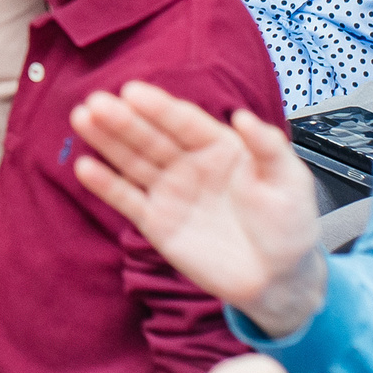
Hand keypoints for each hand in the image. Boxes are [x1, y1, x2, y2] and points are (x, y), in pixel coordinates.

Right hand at [69, 81, 325, 334]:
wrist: (279, 281)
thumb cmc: (289, 227)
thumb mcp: (291, 183)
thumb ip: (269, 148)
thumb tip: (244, 117)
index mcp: (220, 147)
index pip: (184, 122)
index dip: (159, 107)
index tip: (133, 91)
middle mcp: (189, 164)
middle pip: (151, 137)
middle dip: (123, 119)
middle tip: (96, 102)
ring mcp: (171, 192)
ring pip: (133, 161)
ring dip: (106, 141)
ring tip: (82, 119)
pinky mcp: (157, 223)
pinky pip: (127, 200)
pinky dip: (105, 185)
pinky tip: (84, 167)